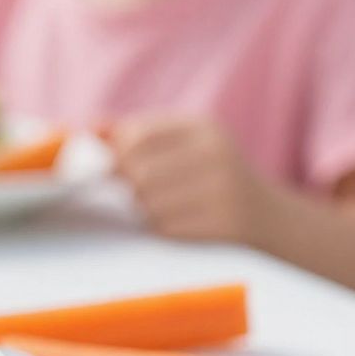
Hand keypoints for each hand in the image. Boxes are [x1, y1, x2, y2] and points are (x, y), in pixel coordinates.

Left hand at [109, 116, 271, 243]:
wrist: (268, 216)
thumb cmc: (209, 175)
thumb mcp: (182, 144)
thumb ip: (132, 134)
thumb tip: (85, 128)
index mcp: (202, 128)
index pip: (135, 136)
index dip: (117, 155)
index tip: (119, 166)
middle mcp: (216, 154)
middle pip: (138, 172)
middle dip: (130, 185)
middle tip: (140, 190)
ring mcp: (222, 189)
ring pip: (147, 202)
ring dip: (145, 209)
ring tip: (166, 205)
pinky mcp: (223, 223)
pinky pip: (165, 227)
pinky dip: (162, 228)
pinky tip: (182, 222)